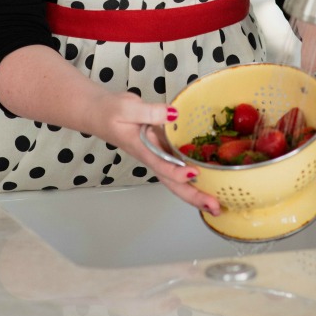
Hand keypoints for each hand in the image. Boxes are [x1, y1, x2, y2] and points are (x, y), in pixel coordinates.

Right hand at [90, 89, 221, 216]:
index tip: (193, 173)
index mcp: (142, 150)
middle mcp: (152, 156)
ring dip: (196, 192)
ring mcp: (157, 154)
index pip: (161, 166)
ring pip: (177, 179)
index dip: (177, 172)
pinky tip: (208, 180)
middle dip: (194, 196)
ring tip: (216, 204)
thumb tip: (173, 114)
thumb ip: (149, 111)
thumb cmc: (109, 113)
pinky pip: (178, 165)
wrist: (99, 113)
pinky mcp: (162, 147)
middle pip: (173, 183)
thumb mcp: (126, 108)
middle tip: (215, 207)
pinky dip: (193, 176)